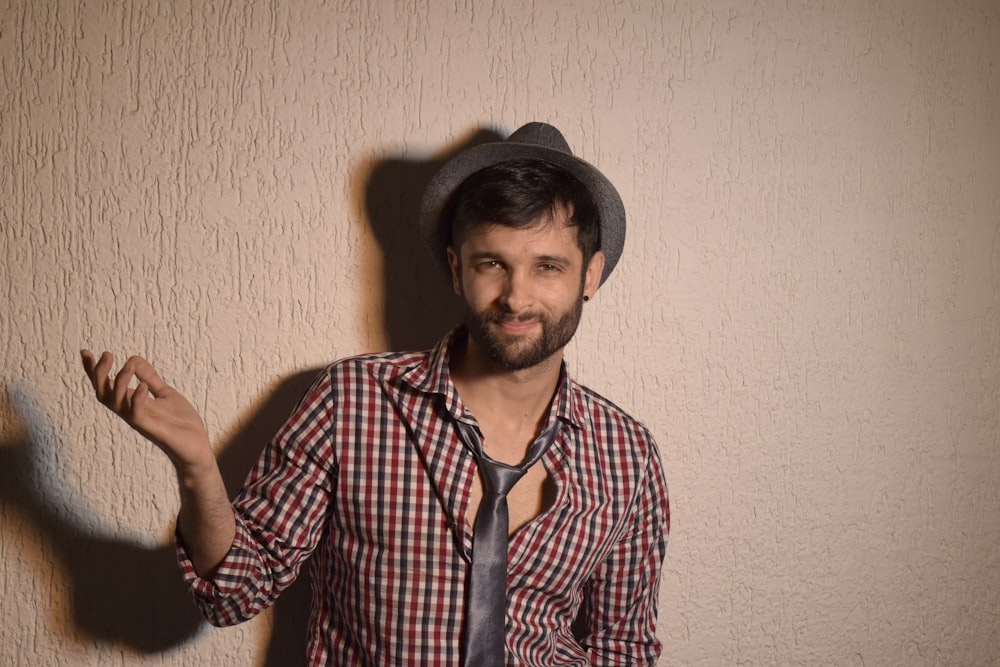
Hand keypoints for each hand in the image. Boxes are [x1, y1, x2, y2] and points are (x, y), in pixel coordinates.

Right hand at [80, 350, 212, 470]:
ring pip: (115, 403)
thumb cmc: (180, 423)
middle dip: (99, 374)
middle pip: (102, 394)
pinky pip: (136, 414)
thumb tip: (132, 358)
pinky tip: (143, 386)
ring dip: (120, 382)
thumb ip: (149, 377)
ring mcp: (140, 421)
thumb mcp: (165, 393)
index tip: (85, 352)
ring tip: (128, 365)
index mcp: (131, 403)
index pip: (106, 385)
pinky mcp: (152, 429)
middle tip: (106, 354)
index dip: (93, 370)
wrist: (197, 446)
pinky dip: (137, 398)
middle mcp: (130, 411)